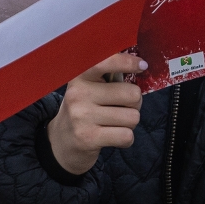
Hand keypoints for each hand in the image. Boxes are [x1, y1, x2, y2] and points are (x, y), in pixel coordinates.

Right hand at [47, 52, 145, 174]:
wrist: (62, 141)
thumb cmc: (84, 110)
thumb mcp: (88, 87)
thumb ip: (109, 76)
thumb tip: (141, 67)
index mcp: (80, 76)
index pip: (107, 62)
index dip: (128, 62)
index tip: (142, 66)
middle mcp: (78, 93)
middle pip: (132, 94)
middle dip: (135, 104)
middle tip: (123, 108)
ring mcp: (82, 116)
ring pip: (132, 117)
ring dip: (130, 123)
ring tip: (115, 123)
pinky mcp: (88, 138)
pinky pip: (126, 136)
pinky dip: (126, 139)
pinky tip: (114, 137)